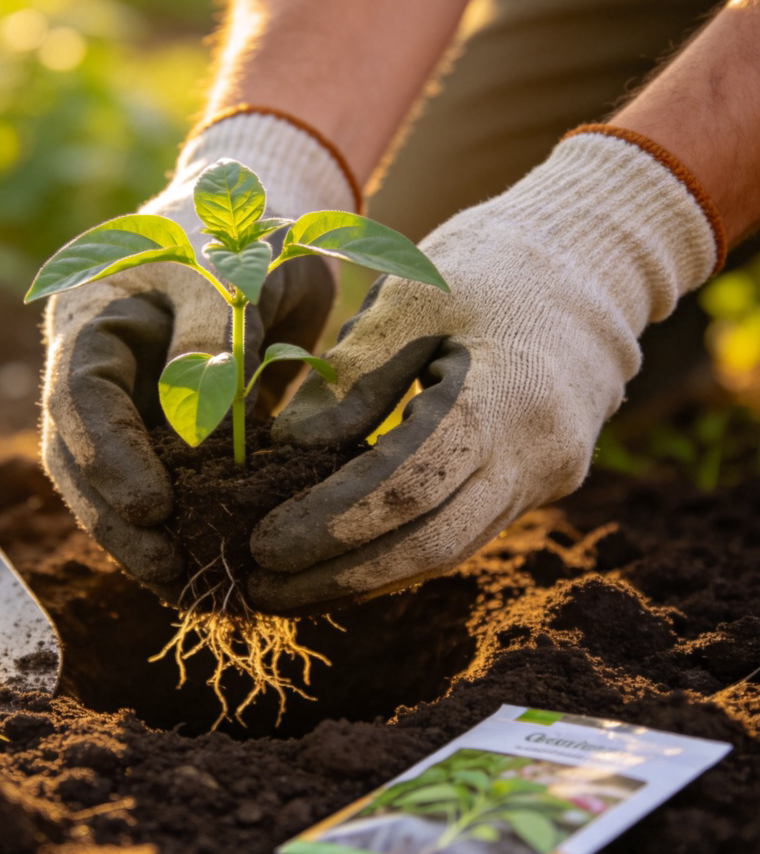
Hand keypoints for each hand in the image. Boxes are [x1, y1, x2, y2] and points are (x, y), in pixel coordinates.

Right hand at [41, 113, 353, 590]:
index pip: (79, 394)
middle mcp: (99, 369)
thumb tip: (201, 439)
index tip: (151, 508)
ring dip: (141, 532)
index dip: (107, 455)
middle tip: (165, 564)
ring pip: (113, 478)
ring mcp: (128, 403)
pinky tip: (201, 557)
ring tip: (182, 578)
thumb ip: (214, 337)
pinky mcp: (165, 432)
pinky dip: (181, 519)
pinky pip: (163, 481)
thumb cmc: (240, 237)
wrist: (261, 235)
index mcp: (93, 317)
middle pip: (79, 453)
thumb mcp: (231, 268)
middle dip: (116, 514)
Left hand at [247, 130, 719, 610]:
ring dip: (364, 577)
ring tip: (287, 589)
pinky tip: (342, 561)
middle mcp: (536, 454)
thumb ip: (349, 380)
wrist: (593, 262)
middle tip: (260, 590)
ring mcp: (545, 477)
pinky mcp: (537, 484)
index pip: (406, 486)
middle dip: (339, 575)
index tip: (262, 544)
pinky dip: (398, 551)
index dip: (329, 524)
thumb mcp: (409, 302)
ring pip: (448, 552)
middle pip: (431, 545)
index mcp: (506, 397)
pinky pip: (462, 533)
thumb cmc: (488, 265)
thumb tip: (286, 450)